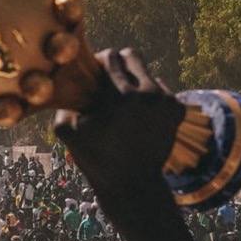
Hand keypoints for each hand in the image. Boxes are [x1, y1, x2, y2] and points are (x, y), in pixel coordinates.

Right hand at [54, 49, 184, 205]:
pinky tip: (139, 114)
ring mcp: (168, 102)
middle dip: (117, 64)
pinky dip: (149, 97)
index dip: (98, 62)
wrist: (132, 185)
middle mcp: (150, 95)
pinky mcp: (178, 111)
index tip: (93, 75)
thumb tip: (64, 80)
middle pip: (132, 56)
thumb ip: (62, 102)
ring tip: (123, 105)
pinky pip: (162, 89)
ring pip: (147, 73)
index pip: (111, 56)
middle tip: (107, 81)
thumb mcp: (67, 132)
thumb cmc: (97, 158)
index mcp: (123, 97)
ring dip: (134, 83)